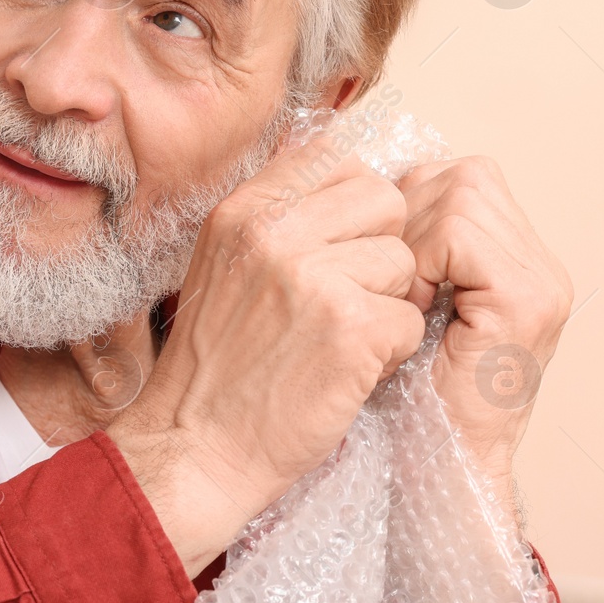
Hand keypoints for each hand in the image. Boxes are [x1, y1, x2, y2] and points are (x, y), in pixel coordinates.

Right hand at [107, 133, 424, 574]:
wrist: (195, 446)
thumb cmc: (217, 364)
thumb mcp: (224, 264)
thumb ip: (275, 216)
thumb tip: (340, 167)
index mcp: (241, 210)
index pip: (334, 157)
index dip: (351, 206)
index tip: (338, 248)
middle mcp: (272, 233)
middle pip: (382, 199)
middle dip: (378, 249)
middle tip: (347, 297)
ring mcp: (311, 277)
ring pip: (402, 262)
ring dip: (385, 306)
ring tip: (338, 340)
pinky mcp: (348, 328)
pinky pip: (408, 320)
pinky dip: (388, 354)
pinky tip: (344, 372)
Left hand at [394, 156, 572, 512]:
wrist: (435, 466)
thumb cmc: (401, 391)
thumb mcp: (401, 299)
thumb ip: (405, 243)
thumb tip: (355, 182)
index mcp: (514, 257)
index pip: (457, 176)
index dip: (405, 205)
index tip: (380, 260)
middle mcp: (540, 263)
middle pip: (459, 175)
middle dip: (406, 214)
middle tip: (388, 277)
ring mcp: (541, 280)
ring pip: (459, 192)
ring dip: (412, 239)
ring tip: (403, 295)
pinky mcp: (528, 300)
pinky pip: (458, 233)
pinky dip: (423, 260)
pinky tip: (414, 304)